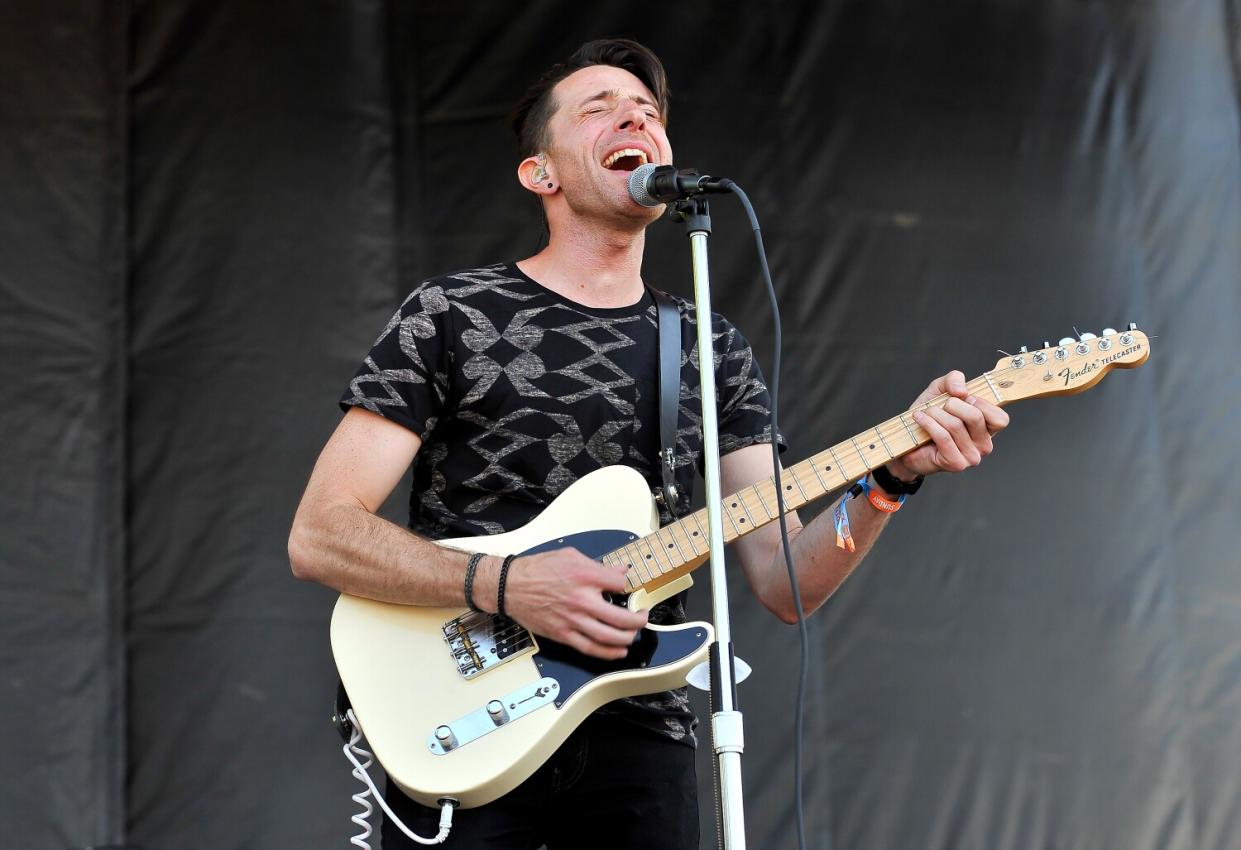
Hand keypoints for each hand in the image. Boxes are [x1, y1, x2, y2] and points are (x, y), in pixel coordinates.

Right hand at [497, 548, 647, 659]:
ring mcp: (573, 620)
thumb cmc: (537, 570)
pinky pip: (591, 648)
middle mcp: (581, 600)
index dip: (632, 585)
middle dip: (639, 619)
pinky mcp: (563, 635)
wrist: (510, 586)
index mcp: (584, 576)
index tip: (634, 588)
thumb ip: (597, 565)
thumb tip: (619, 571)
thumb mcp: (571, 556)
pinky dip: (609, 652)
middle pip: (622, 617)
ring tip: (633, 633)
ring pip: (610, 637)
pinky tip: (619, 651)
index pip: (621, 583)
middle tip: (642, 616)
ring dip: (628, 637)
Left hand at [887, 370, 1009, 479]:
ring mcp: (971, 457)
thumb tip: (961, 391)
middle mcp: (984, 445)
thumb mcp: (941, 390)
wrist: (908, 441)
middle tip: (939, 405)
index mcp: (988, 429)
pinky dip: (928, 423)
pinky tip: (920, 418)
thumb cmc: (929, 417)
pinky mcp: (955, 463)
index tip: (961, 398)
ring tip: (926, 412)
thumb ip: (954, 380)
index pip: (1000, 418)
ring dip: (935, 413)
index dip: (980, 402)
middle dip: (952, 404)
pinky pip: (943, 437)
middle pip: (976, 417)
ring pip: (956, 425)